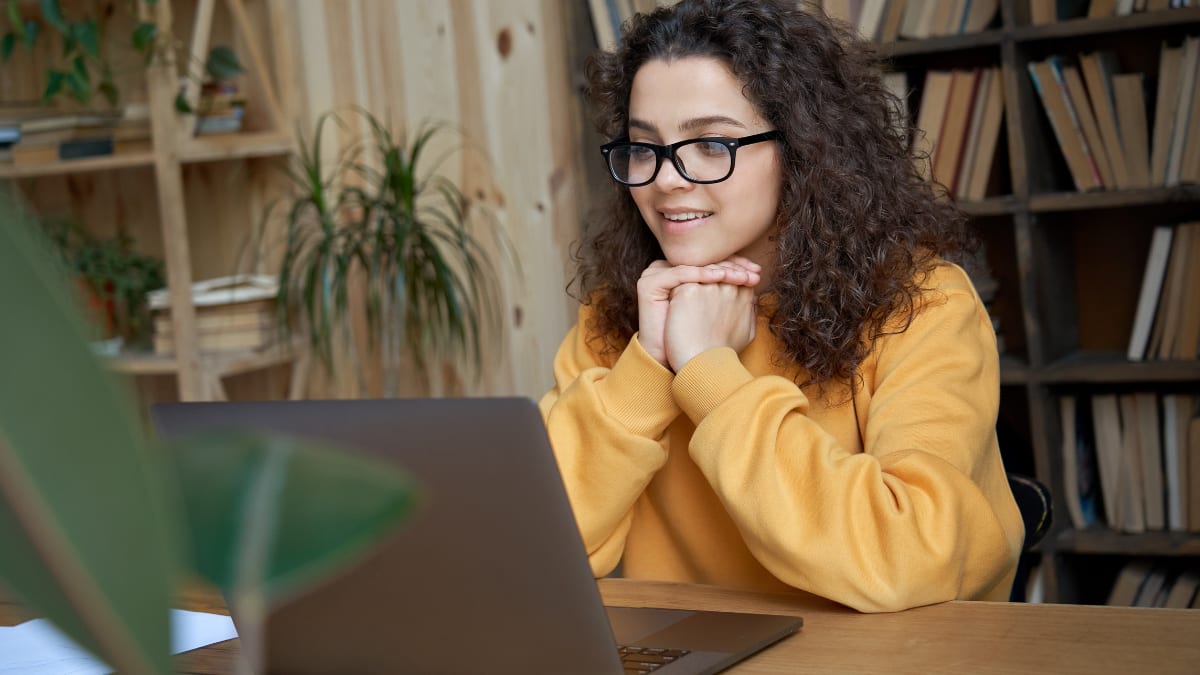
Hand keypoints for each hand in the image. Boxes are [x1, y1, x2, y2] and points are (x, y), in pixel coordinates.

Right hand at [636, 257, 759, 366]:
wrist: (680, 362)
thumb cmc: (702, 341)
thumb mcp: (721, 315)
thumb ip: (734, 298)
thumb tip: (756, 283)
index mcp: (683, 276)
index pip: (711, 262)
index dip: (736, 265)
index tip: (757, 272)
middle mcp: (668, 272)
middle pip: (703, 261)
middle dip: (732, 265)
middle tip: (753, 272)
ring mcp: (656, 276)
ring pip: (693, 266)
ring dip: (720, 268)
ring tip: (741, 275)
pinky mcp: (649, 284)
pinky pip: (679, 274)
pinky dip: (701, 273)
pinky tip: (720, 277)